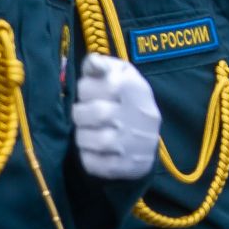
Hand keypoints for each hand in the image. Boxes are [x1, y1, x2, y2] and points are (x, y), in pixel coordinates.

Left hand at [72, 55, 160, 179]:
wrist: (148, 139)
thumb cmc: (127, 100)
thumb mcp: (121, 75)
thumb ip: (102, 66)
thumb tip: (91, 62)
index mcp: (134, 88)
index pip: (92, 84)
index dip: (85, 89)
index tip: (91, 93)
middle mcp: (137, 115)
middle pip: (91, 113)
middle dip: (80, 114)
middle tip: (85, 115)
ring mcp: (133, 143)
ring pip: (90, 140)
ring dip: (82, 137)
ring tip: (89, 133)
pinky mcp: (127, 166)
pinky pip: (93, 163)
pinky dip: (88, 158)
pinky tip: (95, 151)